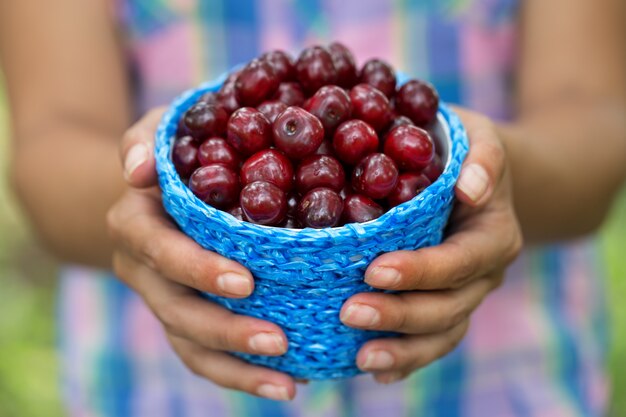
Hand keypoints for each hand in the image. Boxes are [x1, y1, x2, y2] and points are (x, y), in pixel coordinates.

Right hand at [106, 108, 296, 400]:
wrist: (153, 194)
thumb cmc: (172, 154)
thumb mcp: (157, 131)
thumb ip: (146, 140)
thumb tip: (139, 170)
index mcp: (136, 224)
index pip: (161, 250)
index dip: (198, 268)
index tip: (246, 282)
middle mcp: (144, 270)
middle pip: (177, 310)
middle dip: (226, 330)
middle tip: (279, 341)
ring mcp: (163, 300)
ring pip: (191, 345)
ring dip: (236, 367)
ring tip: (288, 385)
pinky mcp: (184, 320)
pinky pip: (204, 356)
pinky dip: (240, 374)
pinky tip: (287, 383)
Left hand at [340, 108, 522, 383]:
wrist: (479, 180)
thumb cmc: (465, 151)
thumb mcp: (479, 138)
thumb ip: (483, 157)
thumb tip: (470, 188)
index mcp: (493, 235)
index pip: (460, 260)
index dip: (421, 270)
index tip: (375, 270)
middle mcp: (484, 274)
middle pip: (448, 306)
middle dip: (400, 314)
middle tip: (350, 312)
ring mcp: (466, 295)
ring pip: (441, 333)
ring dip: (403, 348)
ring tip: (361, 357)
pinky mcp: (447, 307)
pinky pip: (432, 340)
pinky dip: (407, 359)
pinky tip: (374, 369)